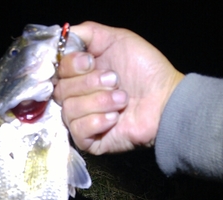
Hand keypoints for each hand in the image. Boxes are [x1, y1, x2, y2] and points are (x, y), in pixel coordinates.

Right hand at [54, 21, 183, 154]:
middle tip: (115, 81)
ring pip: (69, 110)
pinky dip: (97, 121)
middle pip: (61, 91)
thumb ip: (88, 33)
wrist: (164, 101)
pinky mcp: (88, 141)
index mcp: (80, 75)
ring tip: (122, 100)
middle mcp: (77, 98)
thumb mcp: (118, 40)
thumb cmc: (146, 72)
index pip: (58, 71)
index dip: (71, 66)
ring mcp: (82, 121)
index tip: (91, 62)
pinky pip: (78, 131)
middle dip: (90, 84)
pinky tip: (115, 119)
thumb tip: (64, 36)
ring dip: (99, 102)